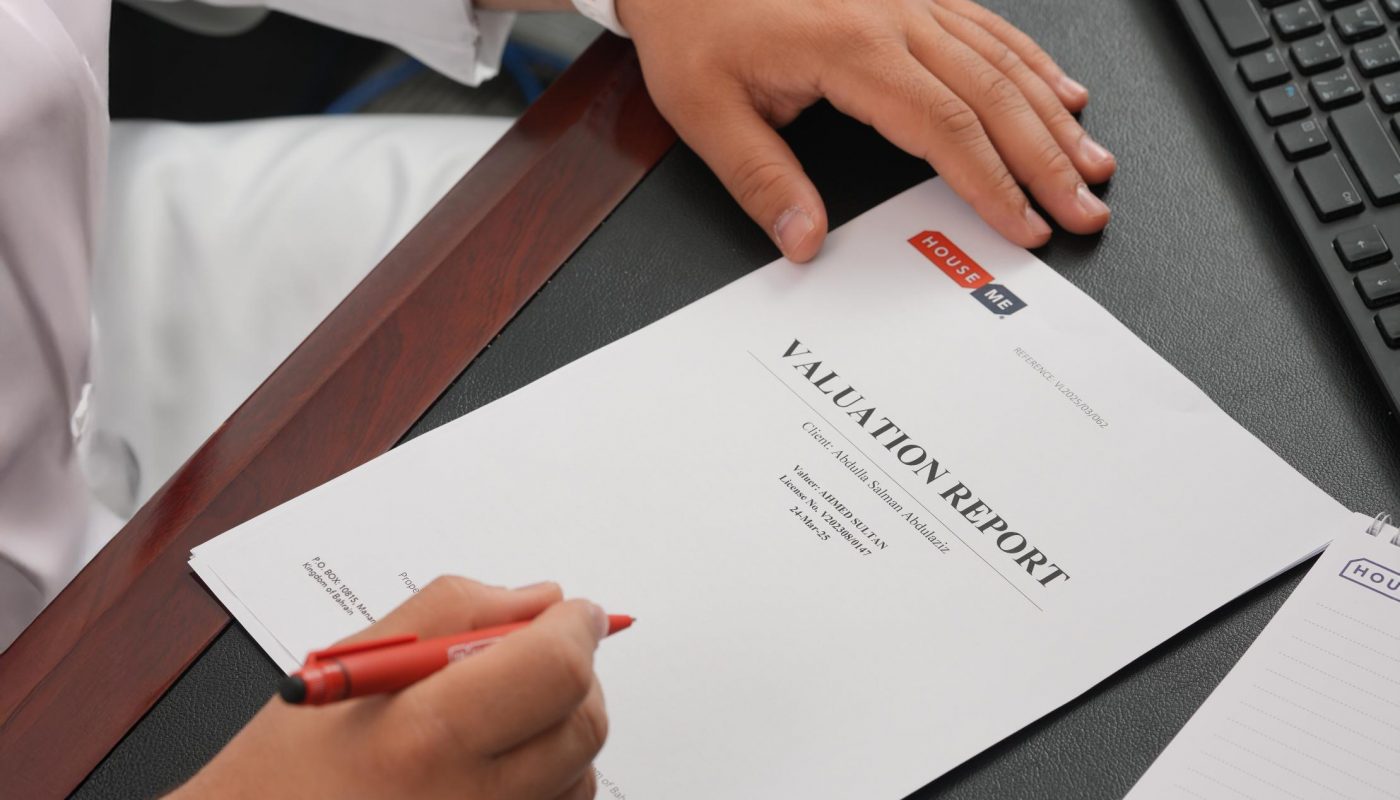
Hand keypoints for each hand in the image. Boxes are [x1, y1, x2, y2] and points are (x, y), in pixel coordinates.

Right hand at [169, 578, 609, 799]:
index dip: (575, 627)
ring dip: (561, 729)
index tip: (573, 612)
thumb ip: (452, 614)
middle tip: (537, 655)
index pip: (554, 670)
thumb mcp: (348, 667)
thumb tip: (539, 600)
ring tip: (494, 720)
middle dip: (576, 673)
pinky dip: (550, 781)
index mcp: (424, 738)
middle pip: (584, 723)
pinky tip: (494, 766)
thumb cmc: (282, 769)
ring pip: (583, 772)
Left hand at [618, 0, 1114, 259]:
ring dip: (1054, 114)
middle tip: (1086, 206)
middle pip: (994, 95)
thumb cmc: (695, 22)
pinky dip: (1032, 62)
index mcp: (850, 49)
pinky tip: (1060, 89)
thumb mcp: (705, 110)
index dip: (994, 183)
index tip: (1024, 224)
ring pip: (1002, 58)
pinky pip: (987, 27)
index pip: (945, 128)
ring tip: (1093, 161)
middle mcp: (892, 16)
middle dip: (1048, 159)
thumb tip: (804, 240)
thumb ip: (761, 180)